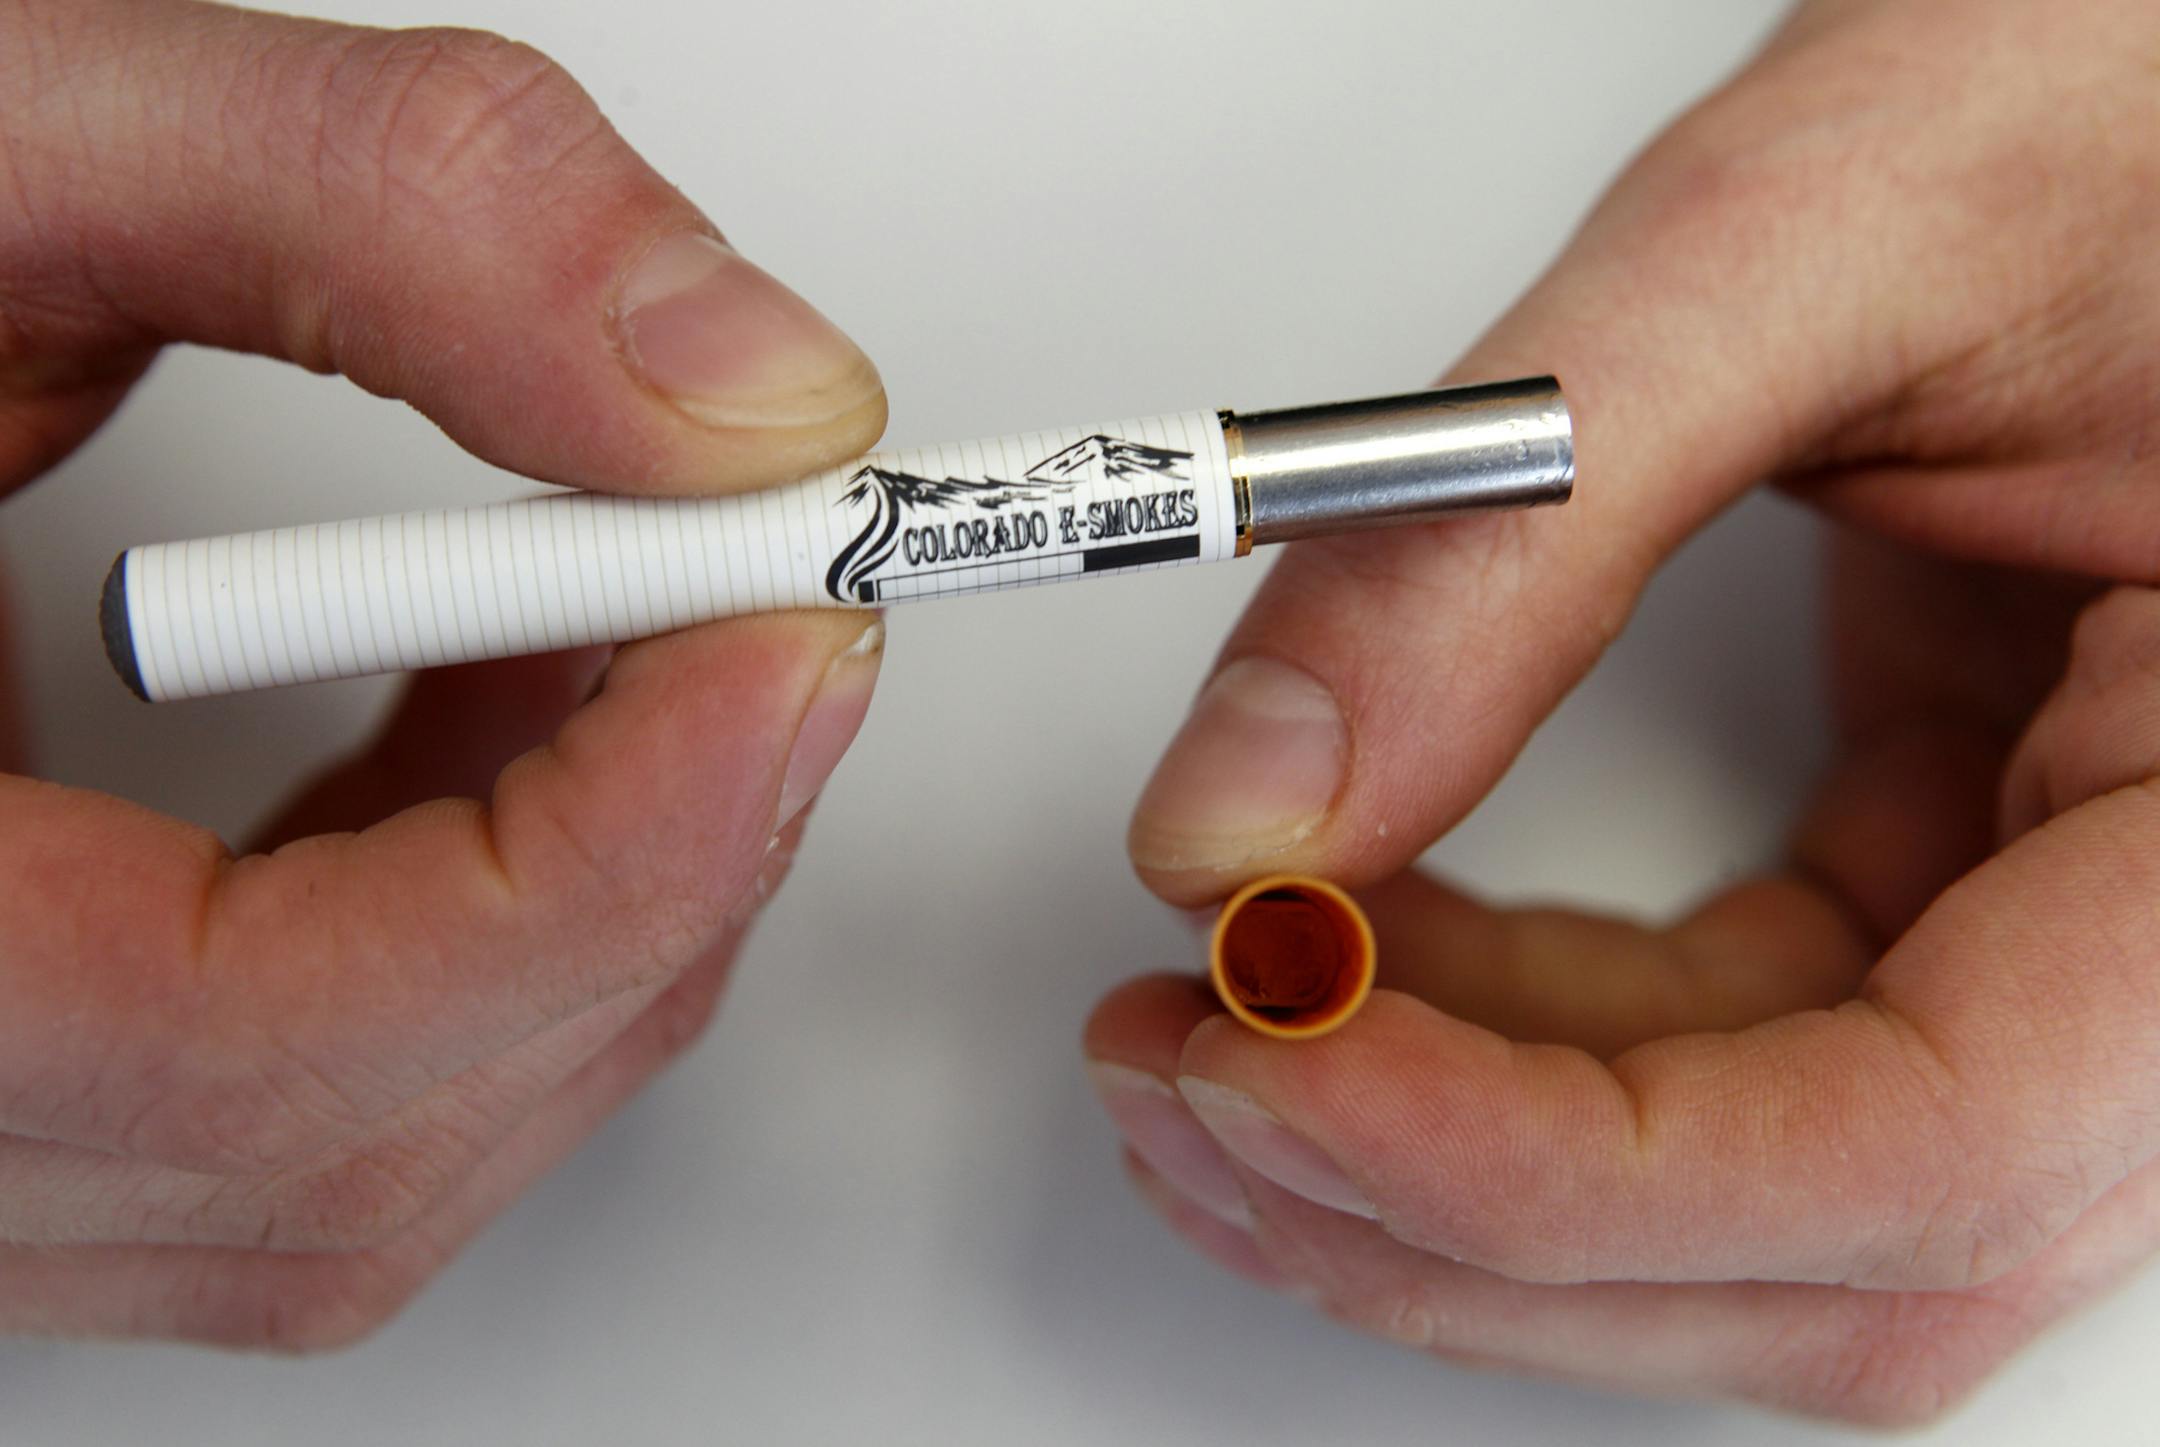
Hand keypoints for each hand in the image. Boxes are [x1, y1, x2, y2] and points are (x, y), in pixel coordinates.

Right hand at [0, 0, 884, 1346]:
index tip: (788, 634)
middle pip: (361, 1144)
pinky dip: (490, 917)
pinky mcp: (31, 1105)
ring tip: (620, 615)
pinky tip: (502, 714)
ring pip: (372, 1159)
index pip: (250, 1050)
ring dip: (585, 893)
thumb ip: (374, 213)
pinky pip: (321, 1111)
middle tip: (764, 592)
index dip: (597, 862)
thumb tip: (746, 389)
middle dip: (643, 864)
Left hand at [1087, 0, 2159, 1424]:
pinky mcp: (1954, 888)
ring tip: (1215, 1029)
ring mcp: (2075, 935)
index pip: (1931, 1148)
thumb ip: (1508, 539)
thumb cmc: (2139, 91)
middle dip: (1463, 1205)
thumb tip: (1244, 808)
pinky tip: (1349, 952)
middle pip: (1823, 1246)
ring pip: (1753, 1191)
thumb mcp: (1816, 247)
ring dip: (1456, 1157)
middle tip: (1187, 1073)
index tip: (1288, 1064)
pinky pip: (1725, 1051)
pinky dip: (1510, 1038)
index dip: (1566, 1173)